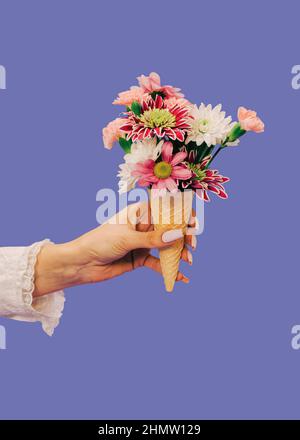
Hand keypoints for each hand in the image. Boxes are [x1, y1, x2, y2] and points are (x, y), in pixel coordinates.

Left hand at [33, 202, 197, 296]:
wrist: (81, 264)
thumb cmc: (100, 242)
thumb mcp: (128, 239)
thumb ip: (153, 239)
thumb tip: (178, 235)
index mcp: (138, 213)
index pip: (163, 209)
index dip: (180, 214)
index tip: (193, 221)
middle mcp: (142, 226)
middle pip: (168, 229)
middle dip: (182, 236)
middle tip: (193, 244)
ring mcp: (141, 243)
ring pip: (165, 246)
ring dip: (178, 253)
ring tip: (188, 260)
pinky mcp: (139, 259)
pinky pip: (158, 263)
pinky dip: (168, 269)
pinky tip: (180, 277)